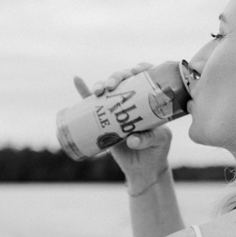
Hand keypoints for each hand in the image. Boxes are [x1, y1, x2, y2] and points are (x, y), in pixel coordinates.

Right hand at [73, 67, 172, 188]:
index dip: (141, 68)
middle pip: (124, 79)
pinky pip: (91, 103)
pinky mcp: (104, 119)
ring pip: (107, 89)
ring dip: (100, 84)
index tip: (136, 71)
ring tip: (98, 90)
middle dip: (116, 77)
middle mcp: (133, 99)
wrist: (143, 168)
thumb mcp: (158, 142)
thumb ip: (147, 139)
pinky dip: (83, 91)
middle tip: (112, 86)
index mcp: (150, 99)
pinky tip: (77, 79)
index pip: (146, 77)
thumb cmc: (156, 150)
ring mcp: (117, 108)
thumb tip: (131, 140)